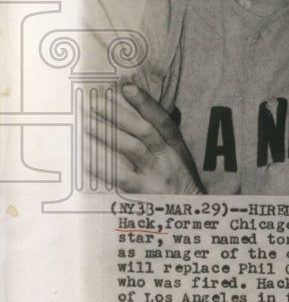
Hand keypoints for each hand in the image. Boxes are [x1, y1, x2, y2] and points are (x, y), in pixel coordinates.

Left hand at [84, 82, 203, 193]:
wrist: (189, 215)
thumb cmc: (177, 184)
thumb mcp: (176, 159)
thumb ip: (159, 140)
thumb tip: (131, 113)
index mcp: (175, 147)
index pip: (162, 119)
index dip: (145, 102)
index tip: (126, 87)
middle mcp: (168, 158)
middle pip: (144, 130)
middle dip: (118, 114)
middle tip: (95, 103)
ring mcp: (156, 175)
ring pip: (132, 148)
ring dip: (107, 134)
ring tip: (86, 124)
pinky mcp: (144, 193)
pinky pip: (120, 176)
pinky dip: (102, 165)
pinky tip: (86, 157)